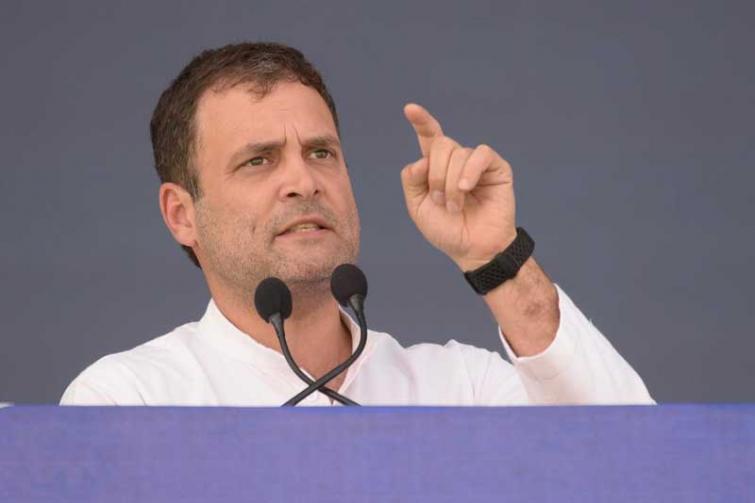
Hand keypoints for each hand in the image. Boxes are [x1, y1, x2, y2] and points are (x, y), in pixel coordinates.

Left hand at [401, 103, 517, 270]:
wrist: (473, 249)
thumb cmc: (447, 230)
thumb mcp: (418, 207)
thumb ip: (412, 180)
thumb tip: (421, 160)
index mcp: (436, 166)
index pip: (429, 136)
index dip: (421, 121)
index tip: (409, 109)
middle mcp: (456, 160)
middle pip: (440, 144)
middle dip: (435, 175)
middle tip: (439, 202)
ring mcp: (476, 163)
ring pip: (457, 153)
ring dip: (450, 184)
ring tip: (454, 207)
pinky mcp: (496, 168)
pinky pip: (480, 154)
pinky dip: (469, 171)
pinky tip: (466, 189)